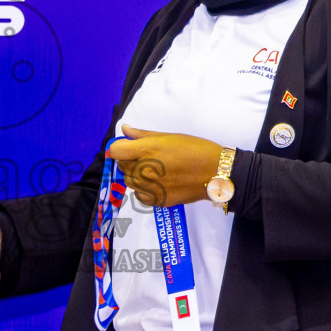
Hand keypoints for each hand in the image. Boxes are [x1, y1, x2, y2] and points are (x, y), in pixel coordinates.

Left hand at [108, 124, 222, 207]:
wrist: (215, 172)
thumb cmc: (195, 150)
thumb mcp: (169, 137)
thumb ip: (143, 135)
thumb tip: (125, 129)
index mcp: (147, 150)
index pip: (115, 151)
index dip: (119, 148)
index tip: (127, 147)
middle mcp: (145, 170)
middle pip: (121, 166)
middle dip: (128, 161)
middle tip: (145, 158)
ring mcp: (150, 187)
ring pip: (129, 182)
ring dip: (136, 176)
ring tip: (154, 170)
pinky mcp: (158, 200)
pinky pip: (139, 196)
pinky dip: (144, 190)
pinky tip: (157, 183)